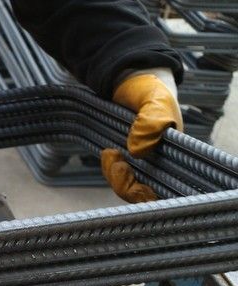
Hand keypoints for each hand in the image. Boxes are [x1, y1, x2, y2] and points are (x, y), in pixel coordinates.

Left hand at [102, 69, 182, 203]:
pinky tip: (109, 154)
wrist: (134, 83)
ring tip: (110, 153)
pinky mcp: (128, 163)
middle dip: (129, 188)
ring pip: (131, 189)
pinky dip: (111, 171)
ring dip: (117, 178)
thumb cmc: (152, 91)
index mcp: (179, 156)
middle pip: (148, 197)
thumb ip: (152, 119)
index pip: (170, 192)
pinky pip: (120, 178)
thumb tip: (139, 150)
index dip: (151, 196)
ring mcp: (146, 165)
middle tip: (117, 164)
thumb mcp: (155, 99)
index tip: (135, 185)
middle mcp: (164, 165)